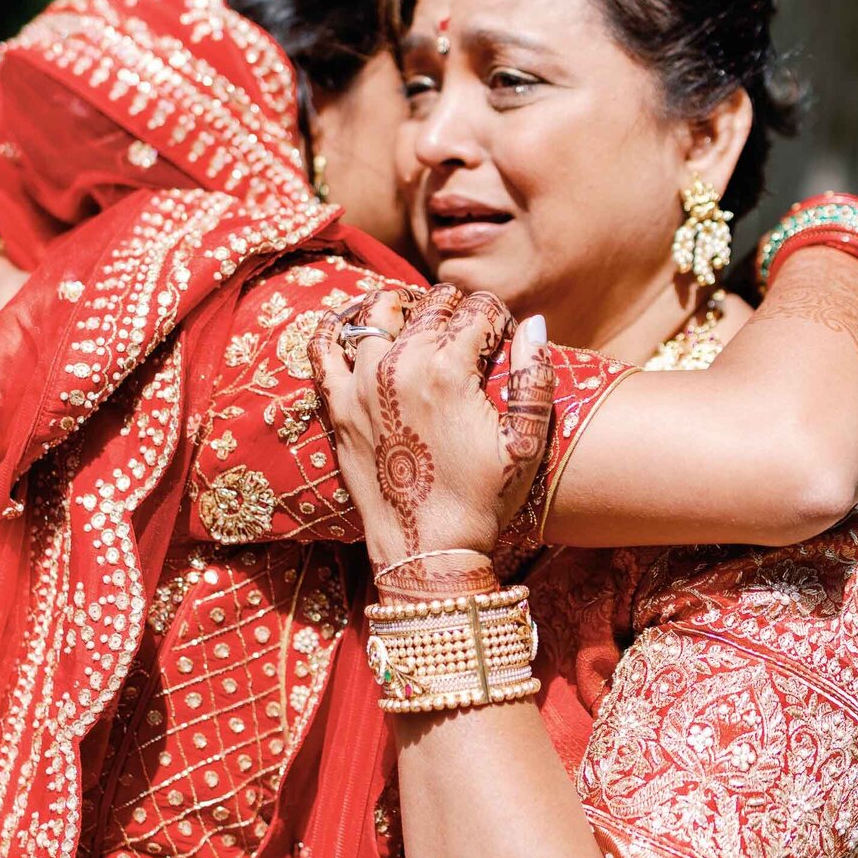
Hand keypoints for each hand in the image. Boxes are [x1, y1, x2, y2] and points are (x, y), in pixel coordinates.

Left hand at [309, 283, 555, 574]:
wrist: (427, 551)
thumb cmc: (483, 500)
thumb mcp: (525, 443)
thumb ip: (534, 377)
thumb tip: (535, 322)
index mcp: (449, 370)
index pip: (480, 310)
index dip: (499, 318)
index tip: (502, 338)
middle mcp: (400, 366)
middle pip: (432, 305)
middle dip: (456, 310)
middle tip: (466, 333)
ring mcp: (362, 384)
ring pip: (377, 313)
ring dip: (402, 307)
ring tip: (416, 318)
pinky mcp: (337, 407)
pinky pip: (322, 348)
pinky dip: (334, 327)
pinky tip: (349, 322)